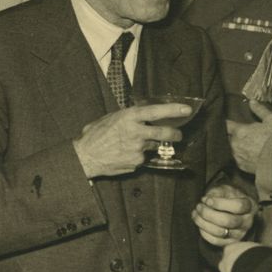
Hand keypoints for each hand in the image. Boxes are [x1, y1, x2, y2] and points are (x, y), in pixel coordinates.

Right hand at [72, 103, 190, 177]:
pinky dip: (137, 156)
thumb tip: (139, 116)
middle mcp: (136, 132)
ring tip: (133, 145)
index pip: (156, 112)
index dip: (173, 110)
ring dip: (149, 145)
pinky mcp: (137, 162)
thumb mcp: (109, 119)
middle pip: (164, 133)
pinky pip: (143, 158)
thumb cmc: (94, 135)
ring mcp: (137, 149)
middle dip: (175, 134)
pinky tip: (125, 154)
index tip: (186, 110)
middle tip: (178, 134)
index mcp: (128, 118)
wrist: (85, 156)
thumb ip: (126, 117)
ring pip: (153, 146)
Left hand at [192, 184, 256, 245]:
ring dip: (203, 223)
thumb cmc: (228, 198)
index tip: (207, 200)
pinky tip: (200, 223)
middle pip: (228, 221)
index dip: (220, 203)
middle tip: (199, 206)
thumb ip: (216, 193)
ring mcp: (239, 234)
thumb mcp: (225, 190)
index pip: (238, 206)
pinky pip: (215, 241)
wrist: (232, 209)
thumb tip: (206, 200)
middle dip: (208, 213)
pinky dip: (204, 232)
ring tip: (196, 213)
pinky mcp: (230, 242)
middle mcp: (247, 222)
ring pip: (220, 232)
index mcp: (249, 206)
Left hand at [226, 100, 271, 173]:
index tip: (228, 124)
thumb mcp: (270, 120)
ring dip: (236, 146)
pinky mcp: (240, 165)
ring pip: (231, 149)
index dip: (227, 124)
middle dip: (232, 136)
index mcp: (239, 131)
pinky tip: (248, 155)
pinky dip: (240, 156)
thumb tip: (252, 102)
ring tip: (246, 146)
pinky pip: (236, 159)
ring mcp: (236, 155)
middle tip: (242, 136)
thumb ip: (260, 110)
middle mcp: (234, 143)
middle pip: (227, 138)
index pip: (226, 125)